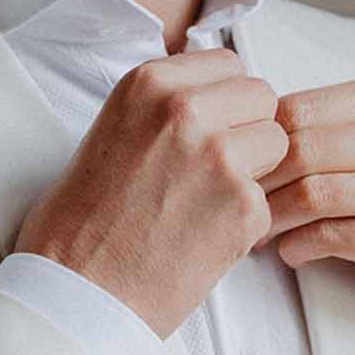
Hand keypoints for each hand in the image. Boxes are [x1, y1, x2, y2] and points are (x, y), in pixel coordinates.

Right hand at [13, 49, 288, 339]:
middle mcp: (186, 110)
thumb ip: (167, 106)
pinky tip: (203, 235)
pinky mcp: (244, 206)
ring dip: (255, 170)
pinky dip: (245, 220)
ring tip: (207, 200)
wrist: (76, 290)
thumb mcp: (114, 129)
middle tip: (213, 166)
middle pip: (261, 96)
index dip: (224, 100)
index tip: (208, 127)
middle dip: (247, 128)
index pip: (228, 65)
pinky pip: (269, 198)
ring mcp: (219, 156)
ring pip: (277, 142)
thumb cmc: (83, 221)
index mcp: (149, 83)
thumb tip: (217, 99)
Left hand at [256, 78, 354, 318]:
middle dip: (257, 181)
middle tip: (238, 203)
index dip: (256, 140)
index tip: (238, 165)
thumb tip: (251, 132)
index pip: (298, 109)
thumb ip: (334, 127)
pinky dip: (299, 246)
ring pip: (314, 193)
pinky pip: (334, 237)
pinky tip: (292, 251)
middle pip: (301, 150)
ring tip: (258, 231)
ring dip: (272, 217)